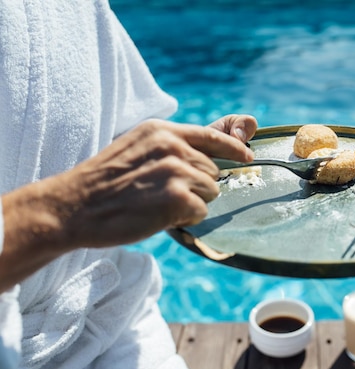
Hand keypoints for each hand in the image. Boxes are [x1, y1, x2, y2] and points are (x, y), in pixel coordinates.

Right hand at [0, 116, 257, 287]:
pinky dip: (186, 218)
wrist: (74, 206)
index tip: (246, 156)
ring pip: (211, 190)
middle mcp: (173, 146)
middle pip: (213, 170)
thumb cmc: (105, 182)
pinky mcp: (178, 198)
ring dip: (192, 202)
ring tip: (158, 204)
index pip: (211, 135)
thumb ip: (173, 146)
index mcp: (161, 130)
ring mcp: (176, 171)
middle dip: (198, 185)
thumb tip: (213, 153)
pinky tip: (159, 215)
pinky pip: (202, 211)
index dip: (233, 147)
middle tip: (163, 194)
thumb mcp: (137, 148)